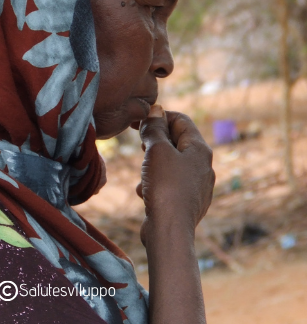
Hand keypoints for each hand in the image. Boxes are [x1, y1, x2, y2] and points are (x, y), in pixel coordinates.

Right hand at [136, 105, 214, 245]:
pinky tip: (144, 192)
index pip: (181, 120)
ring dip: (153, 163)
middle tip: (140, 144)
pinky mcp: (188, 202)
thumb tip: (156, 110)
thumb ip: (155, 129)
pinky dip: (156, 182)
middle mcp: (203, 166)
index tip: (138, 121)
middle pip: (177, 141)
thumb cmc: (165, 186)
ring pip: (171, 163)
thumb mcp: (156, 151)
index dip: (159, 115)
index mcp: (200, 150)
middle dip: (155, 141)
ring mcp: (197, 186)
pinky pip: (170, 183)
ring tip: (143, 172)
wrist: (170, 231)